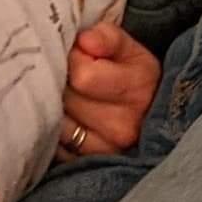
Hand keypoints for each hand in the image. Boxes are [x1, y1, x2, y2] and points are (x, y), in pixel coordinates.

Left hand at [54, 22, 158, 159]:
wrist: (148, 113)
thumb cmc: (133, 76)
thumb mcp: (128, 49)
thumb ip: (107, 37)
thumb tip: (85, 41)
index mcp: (137, 91)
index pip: (83, 76)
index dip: (74, 59)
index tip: (80, 55)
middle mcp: (123, 127)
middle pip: (66, 98)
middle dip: (62, 81)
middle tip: (70, 74)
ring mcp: (104, 151)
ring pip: (56, 121)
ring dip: (55, 105)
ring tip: (67, 95)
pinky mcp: (86, 165)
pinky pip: (53, 143)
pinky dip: (53, 128)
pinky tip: (63, 116)